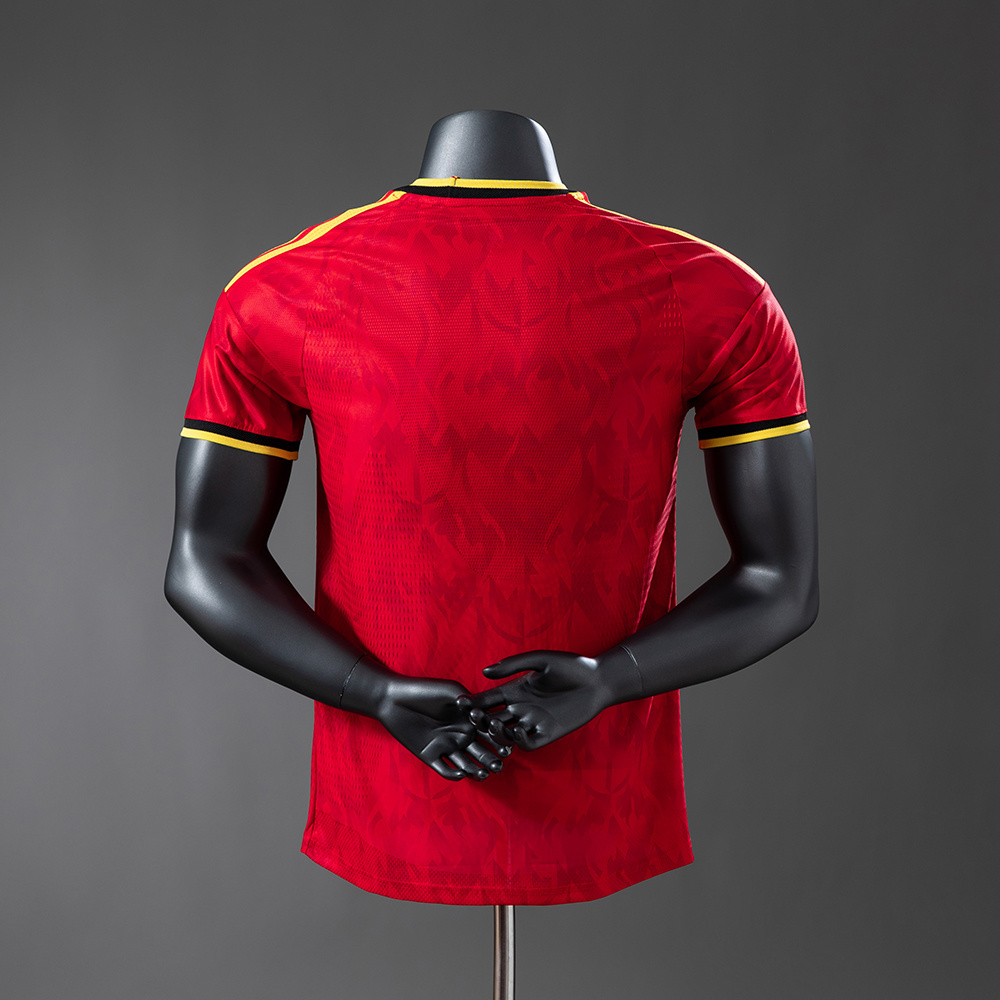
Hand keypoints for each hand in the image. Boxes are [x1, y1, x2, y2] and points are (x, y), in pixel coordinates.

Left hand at [375, 673, 509, 780]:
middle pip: (482, 751)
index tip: (508, 746)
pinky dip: (454, 774)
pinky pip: (445, 769)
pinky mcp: (430, 756)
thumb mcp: (449, 690)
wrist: (393, 699)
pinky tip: (461, 773)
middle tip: (499, 766)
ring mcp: (446, 746)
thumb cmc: (424, 690)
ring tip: (483, 774)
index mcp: (469, 720)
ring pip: (467, 764)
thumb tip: (483, 713)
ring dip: (476, 770)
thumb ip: (467, 700)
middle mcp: (461, 735)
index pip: (490, 733)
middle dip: (492, 759)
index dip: (500, 740)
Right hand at [462, 650, 612, 750]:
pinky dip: (518, 741)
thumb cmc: (570, 666)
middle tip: (473, 717)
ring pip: (506, 734)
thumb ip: (513, 665)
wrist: (598, 680)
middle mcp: (521, 708)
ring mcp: (533, 722)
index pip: (487, 699)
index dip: (472, 702)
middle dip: (480, 719)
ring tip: (494, 723)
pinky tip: (516, 730)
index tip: (459, 703)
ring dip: (497, 732)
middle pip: (492, 718)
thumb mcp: (540, 661)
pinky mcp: (547, 734)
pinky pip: (527, 743)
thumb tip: (484, 672)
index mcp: (515, 690)